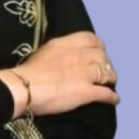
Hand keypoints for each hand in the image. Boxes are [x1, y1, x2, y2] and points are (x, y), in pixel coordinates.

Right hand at [0, 31, 118, 117]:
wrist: (24, 88)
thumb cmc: (28, 72)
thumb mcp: (44, 52)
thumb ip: (58, 52)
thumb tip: (64, 57)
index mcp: (65, 43)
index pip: (91, 38)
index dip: (98, 47)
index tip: (98, 53)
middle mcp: (79, 55)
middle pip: (102, 56)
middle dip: (106, 64)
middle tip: (105, 72)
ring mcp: (84, 73)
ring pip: (107, 73)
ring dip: (111, 79)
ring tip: (110, 84)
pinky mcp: (86, 91)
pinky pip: (106, 93)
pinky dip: (112, 97)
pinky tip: (114, 100)